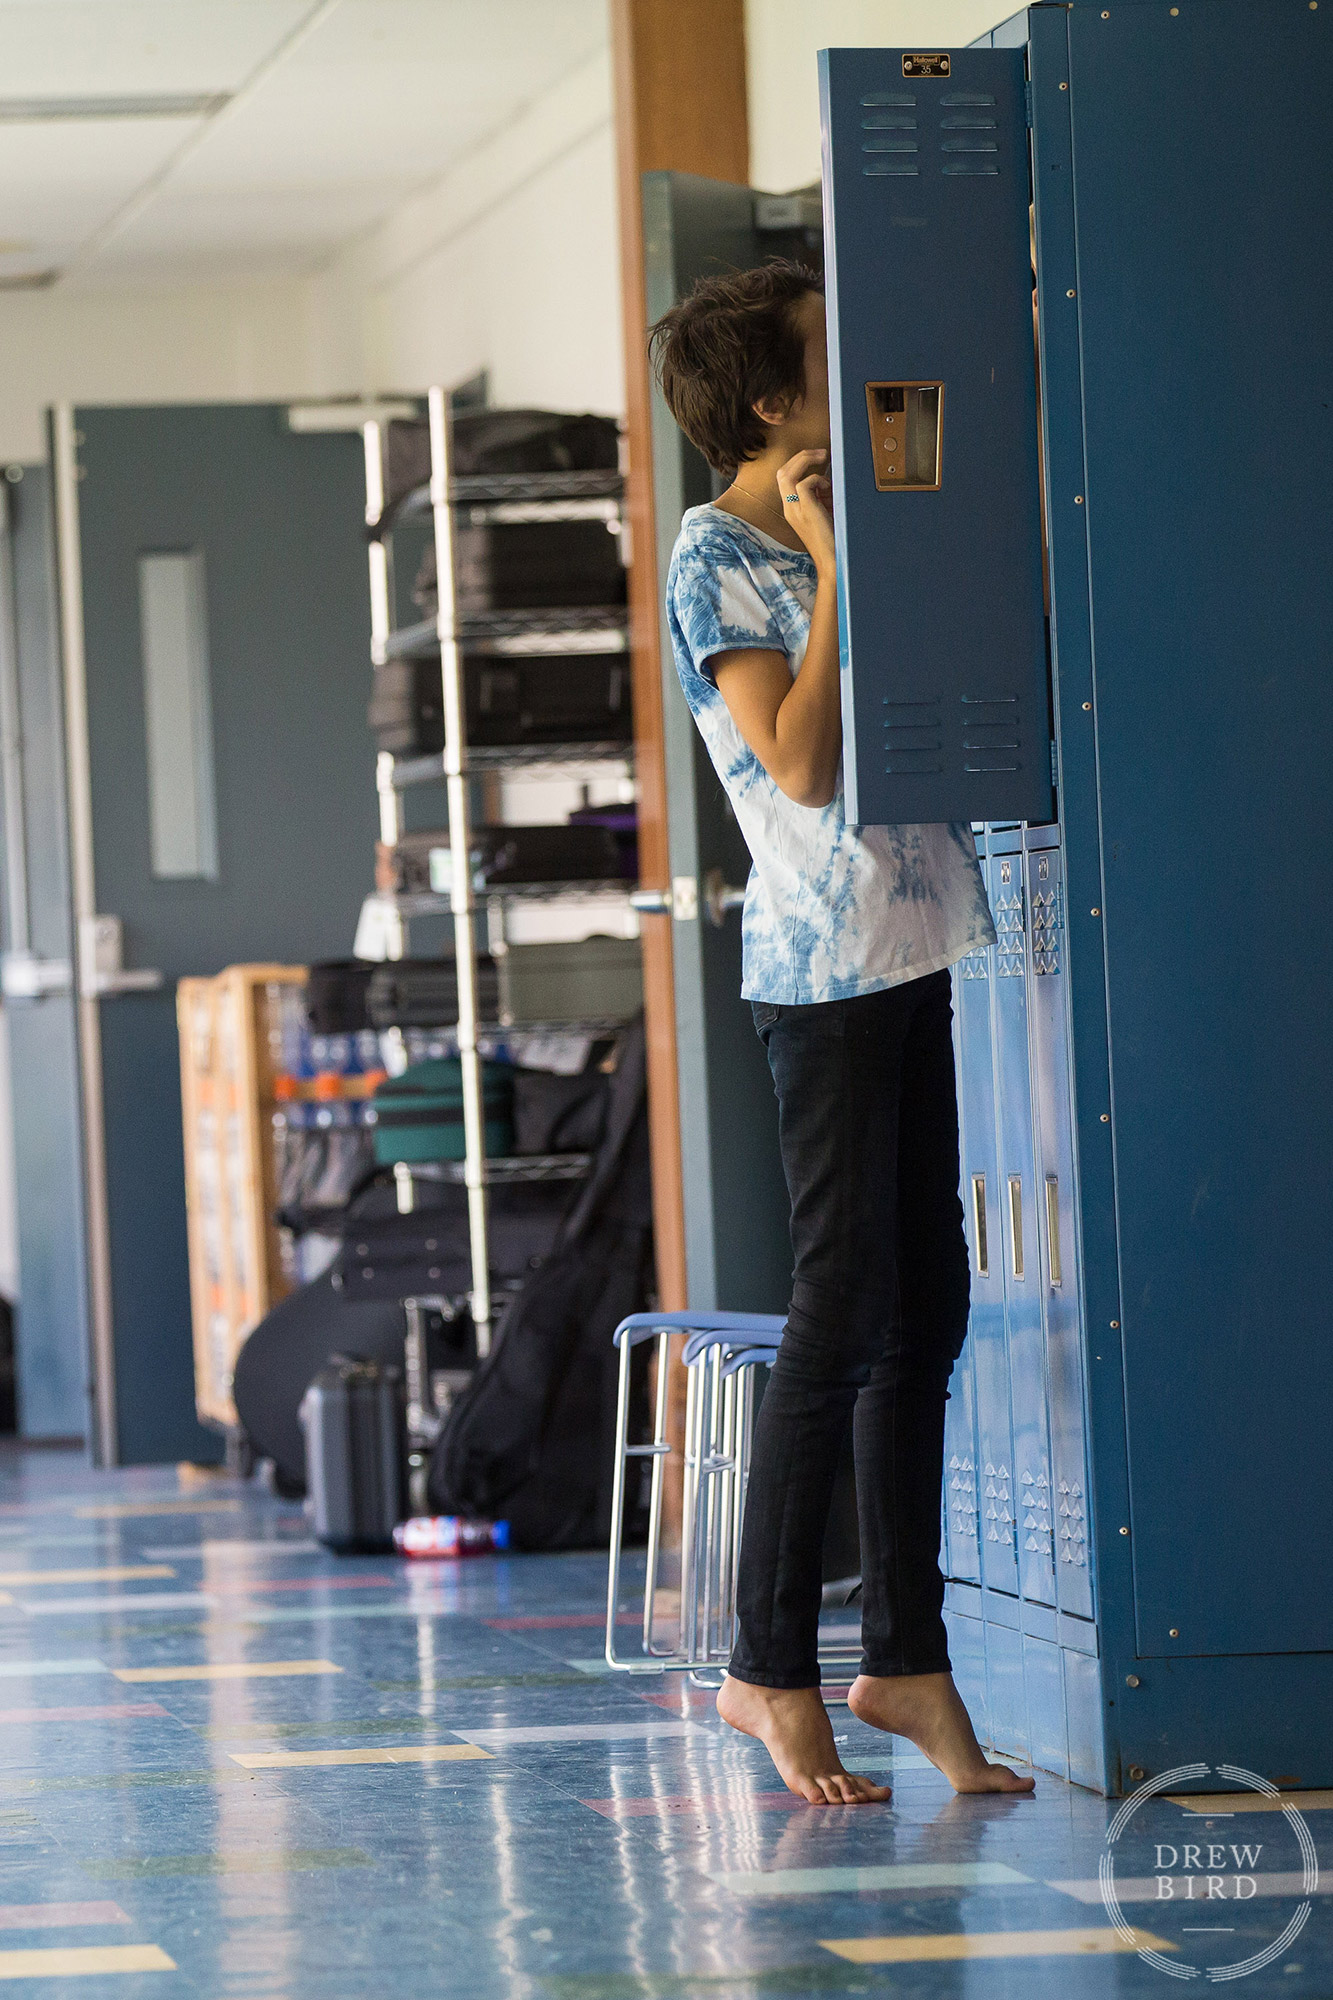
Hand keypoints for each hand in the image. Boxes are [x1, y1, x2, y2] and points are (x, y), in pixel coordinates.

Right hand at [775, 448, 835, 574]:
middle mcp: (789, 508)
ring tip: (822, 456)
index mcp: (791, 508)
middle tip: (820, 453)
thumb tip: (825, 481)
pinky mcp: (805, 511)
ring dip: (806, 460)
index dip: (799, 463)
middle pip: (782, 472)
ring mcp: (795, 510)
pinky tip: (828, 490)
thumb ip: (820, 498)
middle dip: (801, 456)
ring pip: (787, 474)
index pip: (785, 477)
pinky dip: (818, 480)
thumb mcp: (823, 513)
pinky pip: (804, 483)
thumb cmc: (831, 539)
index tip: (817, 460)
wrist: (832, 561)